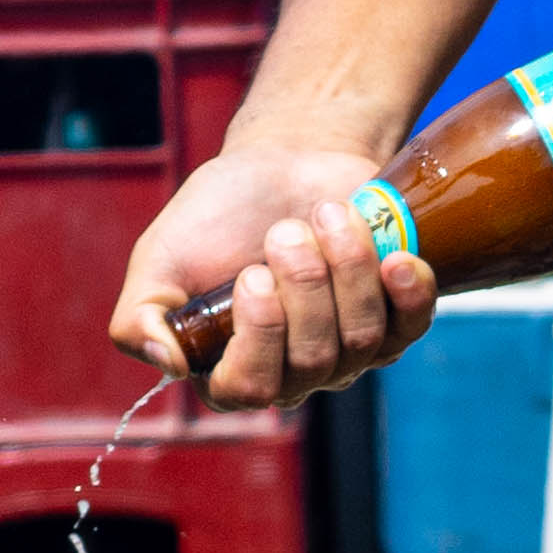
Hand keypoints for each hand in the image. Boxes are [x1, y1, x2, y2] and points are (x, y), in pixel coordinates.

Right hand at [114, 137, 439, 414]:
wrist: (280, 163)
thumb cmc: (215, 216)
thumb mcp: (157, 260)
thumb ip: (140, 318)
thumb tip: (169, 365)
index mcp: (228, 369)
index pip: (250, 389)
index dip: (258, 336)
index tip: (250, 275)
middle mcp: (291, 372)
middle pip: (313, 360)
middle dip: (304, 285)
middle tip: (283, 231)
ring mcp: (347, 350)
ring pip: (362, 338)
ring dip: (347, 268)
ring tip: (325, 216)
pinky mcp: (393, 317)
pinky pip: (411, 326)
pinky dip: (408, 292)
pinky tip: (397, 259)